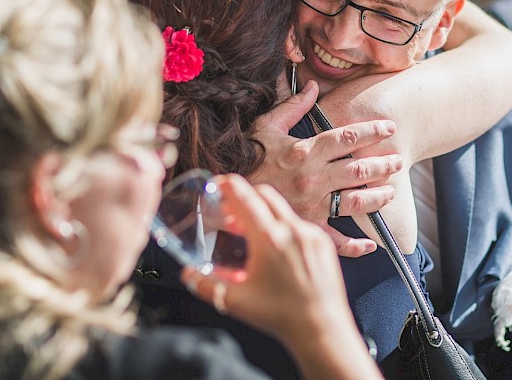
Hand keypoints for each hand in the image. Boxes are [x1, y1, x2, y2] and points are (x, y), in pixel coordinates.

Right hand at [183, 176, 380, 379]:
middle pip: (265, 194)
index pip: (245, 196)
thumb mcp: (235, 302)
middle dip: (245, 197)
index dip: (228, 185)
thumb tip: (187, 275)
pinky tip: (276, 249)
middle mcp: (292, 230)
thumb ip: (206, 285)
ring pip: (283, 210)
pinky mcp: (324, 242)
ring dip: (264, 213)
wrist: (321, 328)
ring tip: (250, 234)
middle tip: (230, 212)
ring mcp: (311, 234)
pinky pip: (300, 225)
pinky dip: (284, 228)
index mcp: (269, 239)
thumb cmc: (280, 316)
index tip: (218, 183)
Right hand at [249, 80, 401, 255]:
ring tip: (391, 192)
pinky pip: (335, 240)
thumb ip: (293, 106)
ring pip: (355, 202)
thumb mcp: (266, 127)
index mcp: (305, 151)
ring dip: (378, 197)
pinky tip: (371, 244)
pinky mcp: (306, 227)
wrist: (223, 197)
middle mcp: (313, 178)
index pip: (348, 137)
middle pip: (359, 170)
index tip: (390, 127)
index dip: (373, 130)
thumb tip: (313, 86)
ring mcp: (311, 206)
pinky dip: (355, 246)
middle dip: (383, 164)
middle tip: (398, 161)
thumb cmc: (246, 158)